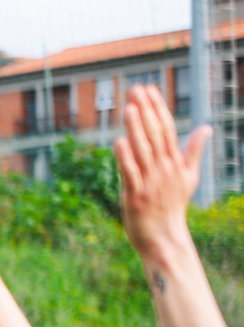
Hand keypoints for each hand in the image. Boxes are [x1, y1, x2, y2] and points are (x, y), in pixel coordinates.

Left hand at [116, 83, 208, 259]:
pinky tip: (118, 141)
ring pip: (142, 150)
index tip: (150, 89)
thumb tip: (207, 128)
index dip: (158, 108)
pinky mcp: (135, 195)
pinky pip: (130, 173)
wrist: (165, 236)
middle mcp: (163, 168)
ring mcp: (149, 181)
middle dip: (146, 111)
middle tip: (137, 89)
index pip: (167, 129)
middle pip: (154, 134)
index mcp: (174, 162)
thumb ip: (194, 151)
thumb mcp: (189, 177)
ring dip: (135, 128)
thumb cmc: (173, 206)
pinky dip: (124, 157)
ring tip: (129, 108)